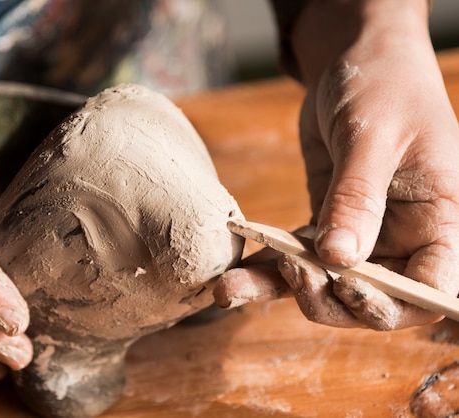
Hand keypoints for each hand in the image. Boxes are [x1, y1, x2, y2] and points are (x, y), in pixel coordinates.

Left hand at [216, 0, 458, 328]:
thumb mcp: (372, 137)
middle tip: (292, 273)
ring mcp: (361, 236)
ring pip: (325, 285)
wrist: (355, 61)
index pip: (429, 288)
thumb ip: (357, 198)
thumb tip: (338, 259)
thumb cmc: (383, 85)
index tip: (347, 285)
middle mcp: (403, 238)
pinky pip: (296, 257)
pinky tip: (231, 275)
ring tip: (228, 291)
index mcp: (437, 220)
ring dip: (277, 290)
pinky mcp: (324, 225)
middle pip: (371, 300)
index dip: (392, 303)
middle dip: (328, 299)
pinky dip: (265, 267)